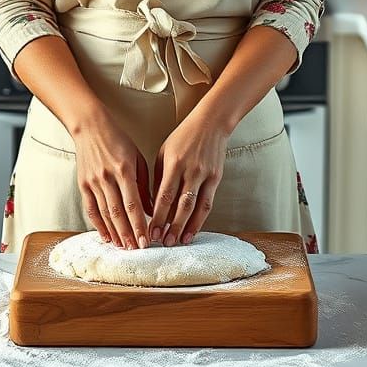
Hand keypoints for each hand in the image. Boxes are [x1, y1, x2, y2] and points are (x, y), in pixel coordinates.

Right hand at [73, 109, 153, 248]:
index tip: (146, 240)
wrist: (90, 127)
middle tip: (137, 250)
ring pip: (104, 214)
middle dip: (128, 234)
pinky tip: (106, 236)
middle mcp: (108, 177)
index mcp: (124, 169)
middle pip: (118, 213)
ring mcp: (93, 182)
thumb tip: (151, 210)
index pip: (133, 204)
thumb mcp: (137, 158)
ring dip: (115, 233)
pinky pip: (91, 209)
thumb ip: (144, 185)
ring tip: (123, 247)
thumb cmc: (118, 139)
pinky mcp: (83, 184)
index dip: (139, 225)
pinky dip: (98, 225)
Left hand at [149, 111, 229, 246]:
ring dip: (186, 227)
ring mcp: (205, 175)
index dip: (157, 216)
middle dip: (170, 226)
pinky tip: (193, 231)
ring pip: (195, 207)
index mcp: (173, 163)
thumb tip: (153, 206)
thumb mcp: (164, 153)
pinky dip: (200, 220)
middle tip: (162, 243)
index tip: (150, 231)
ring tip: (178, 242)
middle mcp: (190, 170)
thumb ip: (158, 179)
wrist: (211, 123)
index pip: (164, 195)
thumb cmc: (183, 137)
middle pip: (180, 205)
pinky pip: (208, 203)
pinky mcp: (216, 178)